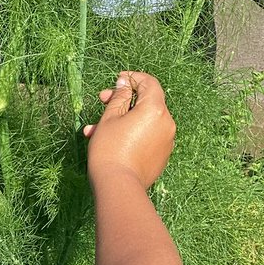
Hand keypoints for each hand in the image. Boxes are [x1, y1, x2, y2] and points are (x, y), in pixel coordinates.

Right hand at [83, 72, 175, 188]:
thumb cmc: (110, 149)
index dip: (133, 78)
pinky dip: (132, 133)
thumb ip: (119, 97)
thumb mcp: (109, 118)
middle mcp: (167, 123)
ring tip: (97, 129)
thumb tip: (124, 83)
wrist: (118, 186)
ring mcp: (166, 140)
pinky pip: (147, 136)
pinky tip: (111, 140)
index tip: (117, 80)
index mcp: (155, 109)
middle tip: (103, 101)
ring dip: (122, 120)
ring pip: (144, 121)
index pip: (149, 83)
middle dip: (123, 100)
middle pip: (147, 102)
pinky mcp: (162, 155)